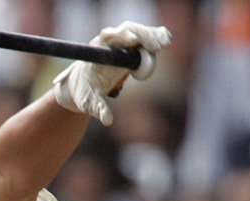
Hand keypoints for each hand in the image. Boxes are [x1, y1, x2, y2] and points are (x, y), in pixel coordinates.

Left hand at [53, 21, 171, 125]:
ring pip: (137, 32)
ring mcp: (120, 41)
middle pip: (126, 30)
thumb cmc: (85, 93)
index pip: (108, 38)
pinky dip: (155, 37)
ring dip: (151, 35)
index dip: (121, 37)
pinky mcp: (130, 45)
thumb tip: (107, 120)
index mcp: (96, 52)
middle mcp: (108, 42)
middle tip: (156, 46)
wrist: (83, 86)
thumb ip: (97, 109)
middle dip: (142, 35)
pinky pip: (144, 37)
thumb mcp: (88, 103)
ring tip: (164, 43)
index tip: (133, 42)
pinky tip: (165, 40)